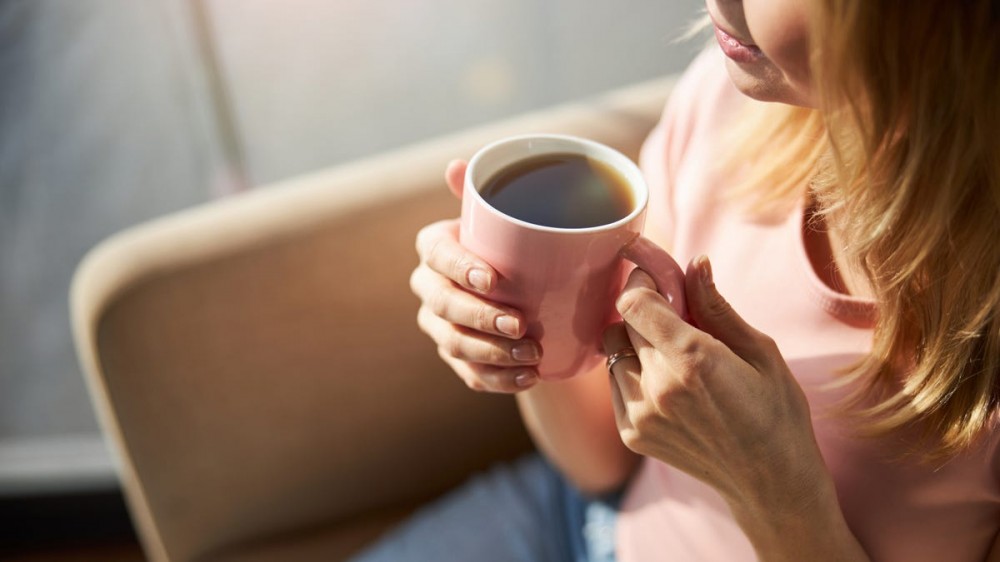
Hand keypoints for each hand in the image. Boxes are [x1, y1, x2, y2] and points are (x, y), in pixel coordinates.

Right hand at [409, 160, 542, 392]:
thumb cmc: (519, 244)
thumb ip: (491, 192)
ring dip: (492, 353)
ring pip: (453, 344)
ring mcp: (440, 325)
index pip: (436, 254)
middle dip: (480, 318)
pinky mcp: (457, 357)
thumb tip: (456, 167)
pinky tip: (528, 376)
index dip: (460, 268)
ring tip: (532, 356)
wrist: (534, 289)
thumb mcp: (512, 217)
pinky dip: (499, 379)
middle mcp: (430, 286)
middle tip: (521, 325)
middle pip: (442, 305)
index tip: (493, 279)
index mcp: (436, 247)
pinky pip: (470, 373)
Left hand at [603, 247, 830, 521]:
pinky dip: (632, 373)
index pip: (634, 302)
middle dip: (643, 311)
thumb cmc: (776, 411)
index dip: (642, 283)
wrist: (770, 480)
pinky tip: (666, 382)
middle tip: (673, 314)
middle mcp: (658, 386)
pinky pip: (615, 384)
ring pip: (613, 353)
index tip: (658, 279)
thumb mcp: (760, 351)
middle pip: (622, 324)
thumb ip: (716, 307)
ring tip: (672, 353)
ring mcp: (641, 414)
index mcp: (692, 359)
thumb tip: (694, 264)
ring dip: (635, 343)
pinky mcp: (632, 434)